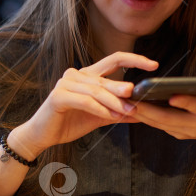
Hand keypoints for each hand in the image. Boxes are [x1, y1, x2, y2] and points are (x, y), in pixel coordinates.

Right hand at [11, 52, 158, 156]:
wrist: (43, 135)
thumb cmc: (69, 123)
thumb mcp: (100, 116)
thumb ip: (119, 112)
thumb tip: (143, 112)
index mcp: (88, 75)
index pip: (115, 60)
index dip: (134, 60)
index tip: (153, 65)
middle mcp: (77, 74)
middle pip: (106, 78)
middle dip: (123, 90)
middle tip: (138, 97)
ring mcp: (66, 83)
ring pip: (97, 91)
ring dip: (113, 102)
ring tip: (127, 111)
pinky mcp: (58, 95)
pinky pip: (84, 101)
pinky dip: (99, 108)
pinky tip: (109, 115)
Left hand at [125, 75, 195, 150]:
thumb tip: (193, 81)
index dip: (186, 102)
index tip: (172, 96)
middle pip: (171, 118)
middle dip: (150, 110)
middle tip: (133, 101)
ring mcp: (186, 132)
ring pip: (161, 124)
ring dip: (142, 114)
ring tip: (127, 103)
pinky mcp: (177, 135)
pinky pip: (159, 126)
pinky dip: (145, 117)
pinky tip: (132, 109)